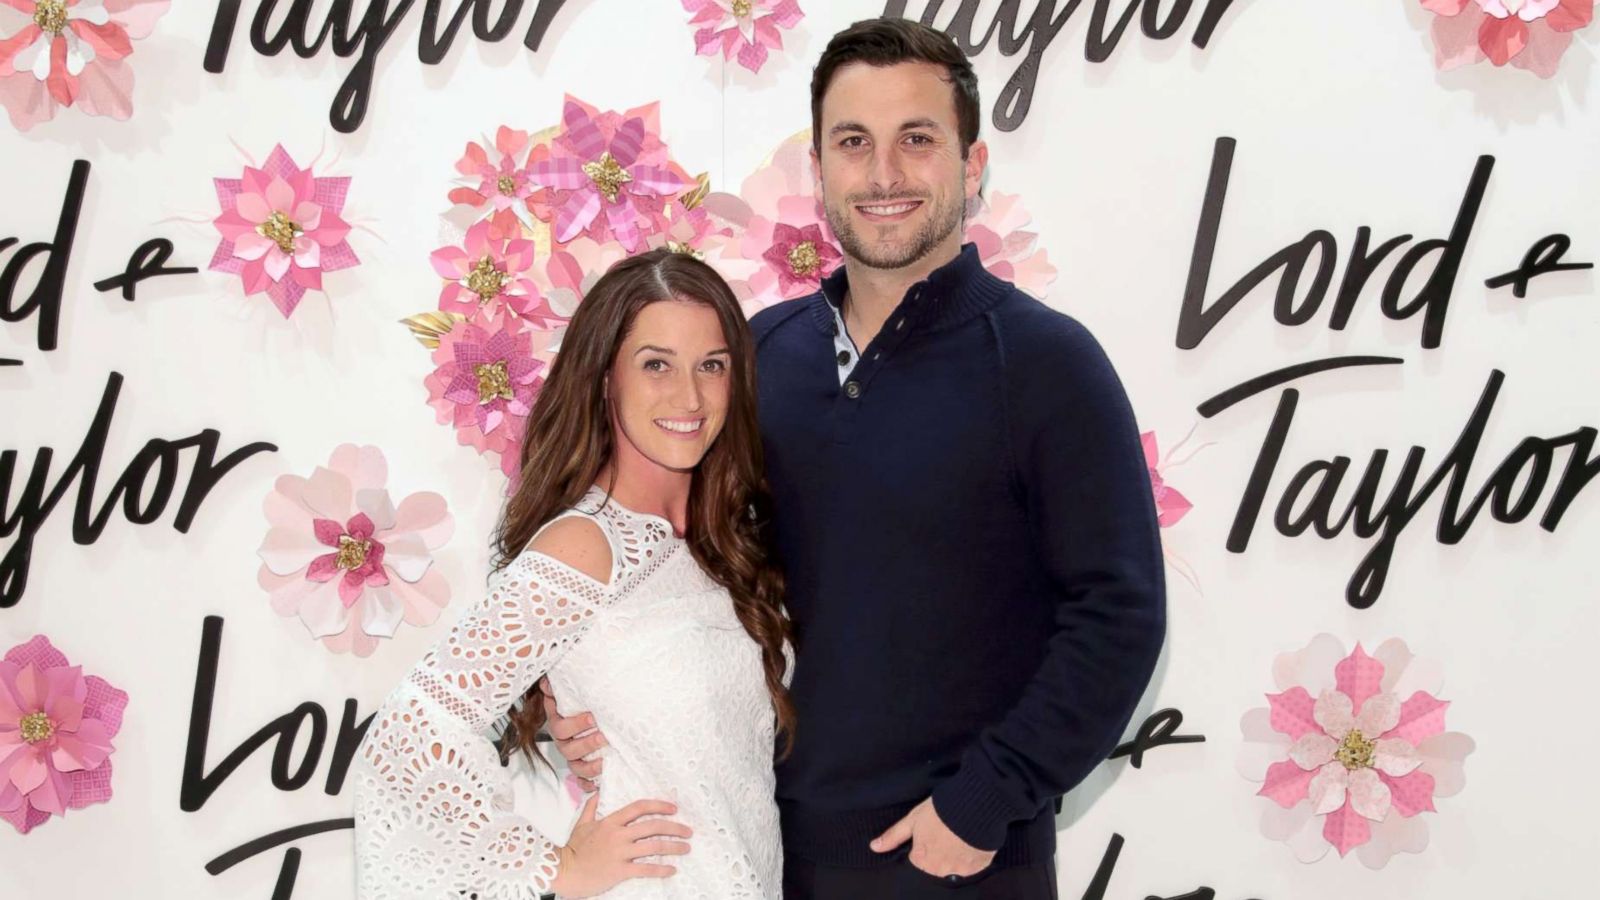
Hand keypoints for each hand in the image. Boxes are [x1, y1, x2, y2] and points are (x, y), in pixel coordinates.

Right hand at [542, 676, 605, 788]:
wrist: (589, 713)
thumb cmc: (579, 705)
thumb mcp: (569, 694)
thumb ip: (556, 688)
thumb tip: (547, 682)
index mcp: (559, 725)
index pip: (561, 728)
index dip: (576, 724)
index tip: (592, 717)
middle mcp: (564, 744)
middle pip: (569, 750)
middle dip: (586, 744)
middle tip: (602, 737)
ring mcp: (573, 758)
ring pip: (577, 767)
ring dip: (590, 767)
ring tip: (605, 761)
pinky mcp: (583, 770)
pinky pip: (582, 781)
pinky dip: (589, 784)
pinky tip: (599, 784)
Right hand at [549, 793, 690, 896]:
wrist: (564, 870)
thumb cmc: (572, 849)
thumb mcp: (581, 823)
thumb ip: (591, 807)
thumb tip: (597, 791)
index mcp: (611, 821)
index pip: (639, 807)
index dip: (659, 805)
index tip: (673, 808)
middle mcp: (619, 835)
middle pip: (653, 826)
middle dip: (674, 827)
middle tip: (688, 831)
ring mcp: (620, 852)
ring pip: (654, 846)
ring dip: (674, 847)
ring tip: (686, 848)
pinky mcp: (620, 870)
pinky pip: (646, 869)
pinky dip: (661, 869)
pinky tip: (672, 869)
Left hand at [870, 797, 994, 878]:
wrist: (975, 804)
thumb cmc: (941, 810)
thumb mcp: (913, 819)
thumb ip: (894, 836)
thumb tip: (874, 847)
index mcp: (922, 860)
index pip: (918, 860)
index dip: (923, 845)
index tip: (930, 833)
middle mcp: (940, 870)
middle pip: (935, 866)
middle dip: (938, 852)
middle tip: (945, 832)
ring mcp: (960, 870)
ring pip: (954, 867)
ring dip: (955, 855)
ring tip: (959, 834)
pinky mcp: (979, 867)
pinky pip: (972, 866)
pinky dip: (972, 856)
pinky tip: (971, 840)